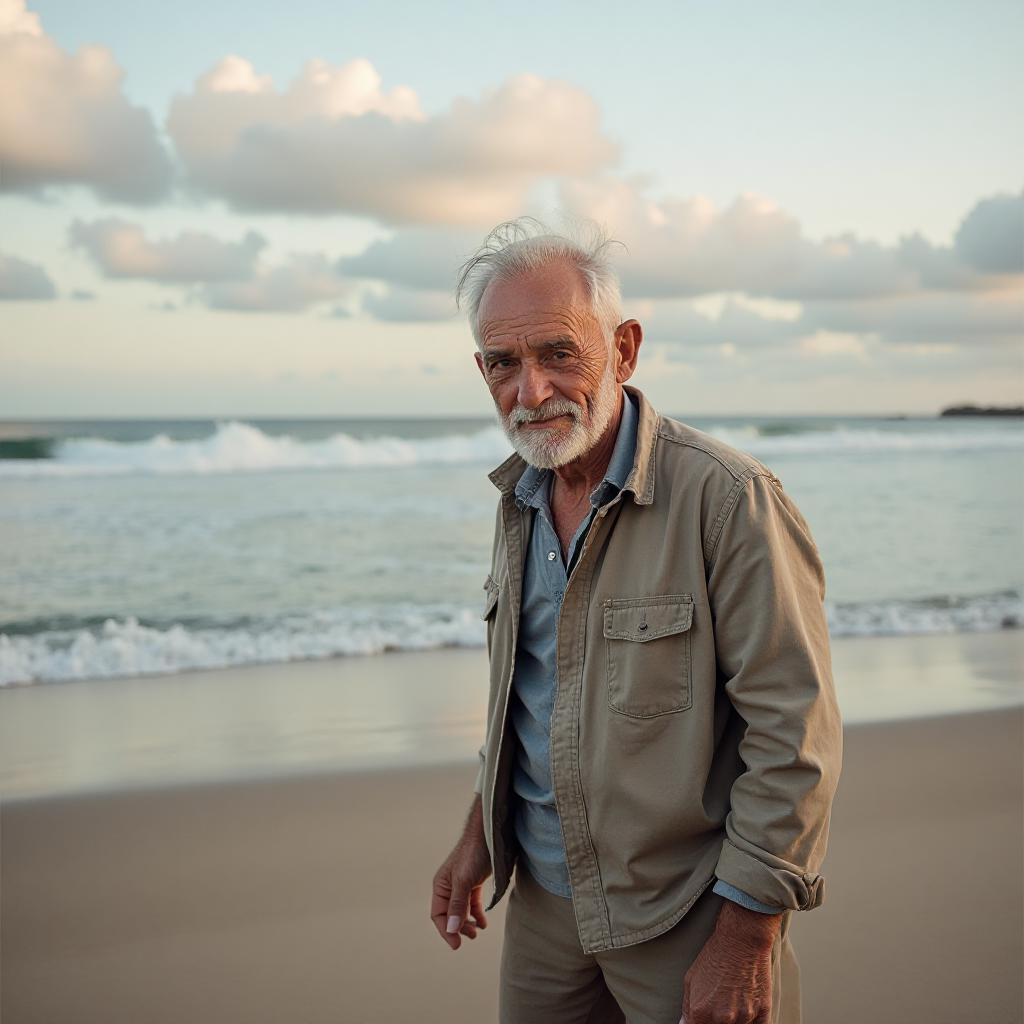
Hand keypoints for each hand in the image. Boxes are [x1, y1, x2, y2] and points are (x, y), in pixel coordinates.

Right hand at [430, 795, 491, 949]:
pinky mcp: (474, 881)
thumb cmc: (473, 854)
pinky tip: (483, 923)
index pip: (438, 915)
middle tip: (470, 937)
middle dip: (457, 928)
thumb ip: (458, 905)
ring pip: (461, 910)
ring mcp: (461, 884)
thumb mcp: (464, 881)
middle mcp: (449, 886)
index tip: (457, 944)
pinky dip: (476, 913)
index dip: (446, 931)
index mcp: (441, 885)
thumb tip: (452, 929)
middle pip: (449, 914)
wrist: (489, 834)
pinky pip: (472, 903)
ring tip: (476, 932)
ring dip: (467, 923)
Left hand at [680, 900, 781, 1022]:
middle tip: (721, 1001)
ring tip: (734, 998)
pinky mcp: (763, 1013)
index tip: (703, 1017)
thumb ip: (688, 1008)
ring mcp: (744, 1017)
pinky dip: (751, 1021)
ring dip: (735, 1020)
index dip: (700, 1022)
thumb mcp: (691, 978)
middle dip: (717, 1020)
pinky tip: (747, 1007)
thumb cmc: (715, 956)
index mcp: (701, 1011)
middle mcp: (722, 1018)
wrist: (742, 939)